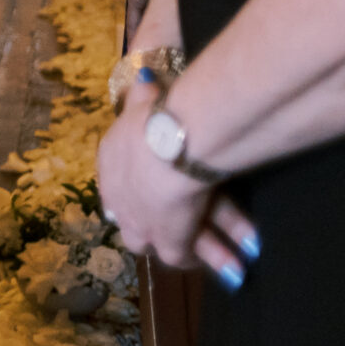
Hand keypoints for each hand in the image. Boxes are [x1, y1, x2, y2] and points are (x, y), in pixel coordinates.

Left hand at [97, 85, 260, 283]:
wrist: (170, 146)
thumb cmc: (158, 118)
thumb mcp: (144, 101)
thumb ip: (143, 95)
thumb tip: (144, 78)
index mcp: (111, 164)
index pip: (120, 186)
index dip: (139, 192)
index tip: (157, 195)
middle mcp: (120, 200)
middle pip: (139, 223)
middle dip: (169, 227)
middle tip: (191, 235)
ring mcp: (141, 224)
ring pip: (165, 244)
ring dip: (203, 249)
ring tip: (233, 267)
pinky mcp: (167, 241)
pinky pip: (181, 257)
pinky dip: (201, 259)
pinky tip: (228, 262)